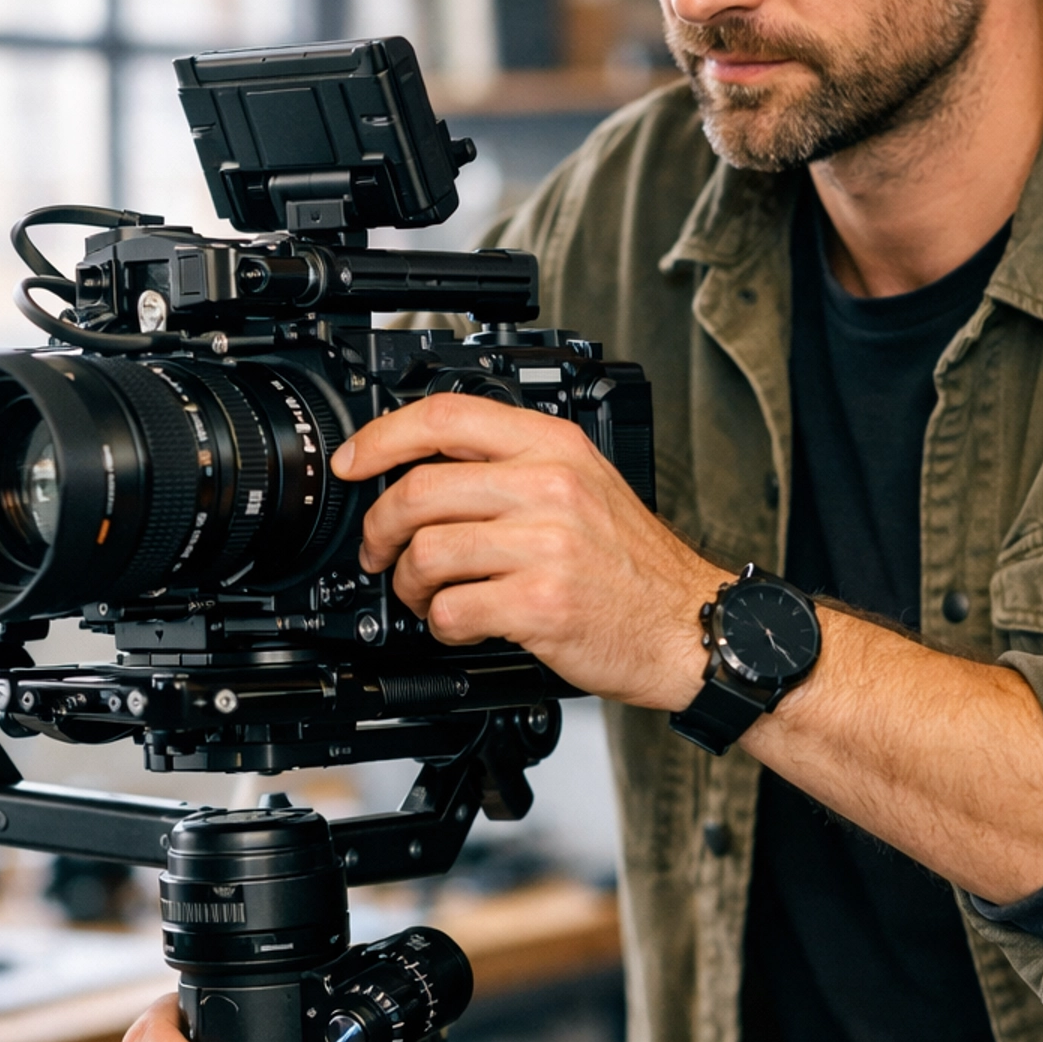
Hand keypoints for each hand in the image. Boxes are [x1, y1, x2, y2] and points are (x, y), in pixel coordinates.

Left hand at [331, 393, 715, 708]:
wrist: (688, 625)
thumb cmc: (635, 565)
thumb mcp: (585, 484)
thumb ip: (515, 464)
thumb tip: (426, 468)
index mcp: (554, 446)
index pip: (446, 416)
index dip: (382, 437)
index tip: (354, 461)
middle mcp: (548, 486)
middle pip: (419, 490)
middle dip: (380, 529)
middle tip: (379, 552)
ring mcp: (545, 545)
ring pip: (427, 553)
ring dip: (409, 584)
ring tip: (426, 595)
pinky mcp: (540, 603)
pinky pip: (452, 609)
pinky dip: (442, 623)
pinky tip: (462, 623)